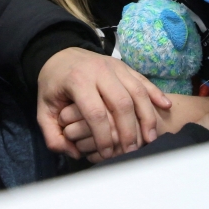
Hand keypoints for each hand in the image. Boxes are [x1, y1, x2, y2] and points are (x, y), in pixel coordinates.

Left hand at [37, 48, 171, 159]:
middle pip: (121, 102)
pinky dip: (155, 93)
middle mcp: (99, 71)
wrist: (59, 54)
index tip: (107, 153)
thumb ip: (51, 134)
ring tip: (151, 138)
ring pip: (136, 90)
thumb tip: (72, 152)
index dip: (103, 136)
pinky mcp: (124, 65)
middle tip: (131, 151)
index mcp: (77, 80)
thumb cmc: (54, 84)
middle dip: (129, 130)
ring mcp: (114, 66)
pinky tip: (165, 107)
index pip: (95, 112)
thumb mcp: (43, 108)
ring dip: (146, 115)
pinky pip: (142, 79)